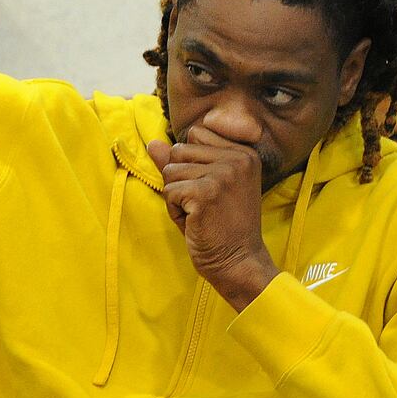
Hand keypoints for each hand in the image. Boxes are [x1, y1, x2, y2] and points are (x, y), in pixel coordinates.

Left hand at [146, 125, 277, 310]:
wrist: (239, 262)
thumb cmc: (222, 228)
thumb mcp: (204, 188)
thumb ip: (180, 163)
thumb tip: (152, 143)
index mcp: (244, 153)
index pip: (196, 135)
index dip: (191, 164)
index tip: (212, 190)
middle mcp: (237, 158)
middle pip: (179, 150)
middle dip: (181, 179)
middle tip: (205, 205)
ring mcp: (223, 174)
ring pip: (170, 170)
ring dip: (177, 196)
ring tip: (200, 214)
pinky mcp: (205, 193)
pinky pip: (169, 191)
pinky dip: (175, 211)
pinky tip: (196, 223)